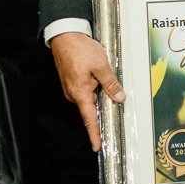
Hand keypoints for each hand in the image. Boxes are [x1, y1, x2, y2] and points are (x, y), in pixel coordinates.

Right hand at [51, 31, 125, 151]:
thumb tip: (119, 98)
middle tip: (115, 114)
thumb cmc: (80, 50)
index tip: (97, 147)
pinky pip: (87, 91)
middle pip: (92, 109)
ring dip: (100, 98)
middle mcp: (74, 94)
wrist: (65, 37)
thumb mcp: (101, 66)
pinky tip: (102, 83)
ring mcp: (73, 88)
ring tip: (109, 88)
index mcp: (80, 93)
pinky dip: (96, 91)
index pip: (89, 119)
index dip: (94, 134)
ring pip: (91, 99)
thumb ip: (110, 84)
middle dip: (103, 113)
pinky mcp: (74, 82)